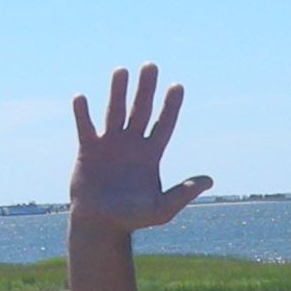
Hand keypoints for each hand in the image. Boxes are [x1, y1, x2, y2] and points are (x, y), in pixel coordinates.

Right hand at [70, 63, 212, 237]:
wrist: (101, 224)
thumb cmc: (133, 218)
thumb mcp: (161, 209)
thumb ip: (183, 193)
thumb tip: (209, 180)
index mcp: (151, 154)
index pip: (164, 124)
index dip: (171, 106)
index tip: (177, 86)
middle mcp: (132, 143)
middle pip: (141, 110)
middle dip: (146, 89)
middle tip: (151, 66)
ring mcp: (110, 143)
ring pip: (115, 112)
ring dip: (118, 91)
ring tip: (121, 70)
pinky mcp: (88, 149)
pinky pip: (86, 126)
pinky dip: (82, 113)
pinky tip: (81, 97)